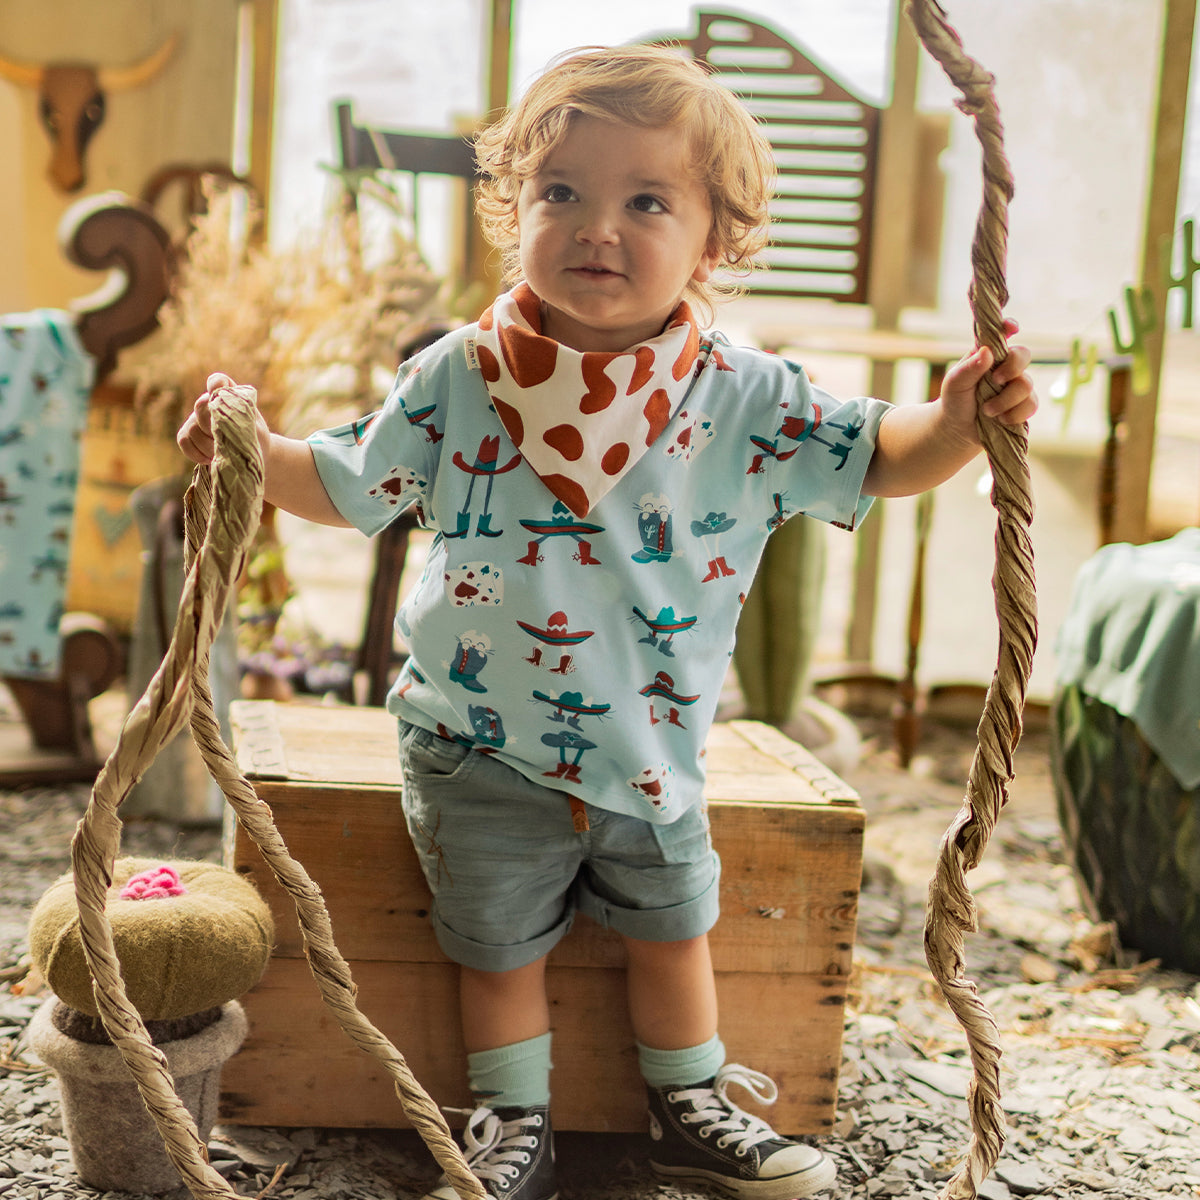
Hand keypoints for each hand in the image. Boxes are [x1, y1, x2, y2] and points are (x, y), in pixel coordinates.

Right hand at [177, 373, 269, 464]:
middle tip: (227, 443)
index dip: (215, 384)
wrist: (249, 456)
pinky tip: (209, 459)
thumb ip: (243, 421)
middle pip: (200, 408)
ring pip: (193, 428)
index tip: (216, 393)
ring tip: (223, 455)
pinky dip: (195, 453)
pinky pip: (183, 440)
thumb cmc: (255, 440)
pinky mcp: (187, 434)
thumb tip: (226, 422)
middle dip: (213, 429)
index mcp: (229, 396)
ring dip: (208, 446)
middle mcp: (208, 403)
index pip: (218, 381)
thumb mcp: (257, 429)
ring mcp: (195, 418)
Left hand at [940, 318, 1038, 445]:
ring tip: (987, 411)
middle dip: (1012, 368)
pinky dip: (1014, 414)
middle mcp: (1006, 366)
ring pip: (1026, 385)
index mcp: (988, 355)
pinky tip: (1000, 419)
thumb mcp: (954, 383)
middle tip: (996, 380)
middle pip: (1024, 355)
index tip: (1011, 328)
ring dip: (1005, 401)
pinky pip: (1030, 405)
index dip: (1009, 327)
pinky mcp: (1023, 405)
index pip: (1002, 334)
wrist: (957, 429)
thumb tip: (987, 351)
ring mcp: (1017, 385)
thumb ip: (969, 368)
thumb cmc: (954, 400)